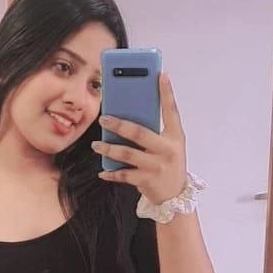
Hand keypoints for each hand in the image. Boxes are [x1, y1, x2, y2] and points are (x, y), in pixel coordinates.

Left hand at [92, 73, 187, 207]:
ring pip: (127, 154)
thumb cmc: (168, 163)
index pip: (172, 111)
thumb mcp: (169, 145)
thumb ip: (155, 130)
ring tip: (96, 145)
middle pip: (139, 133)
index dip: (167, 93)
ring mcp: (157, 166)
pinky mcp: (147, 181)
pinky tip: (102, 172)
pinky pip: (124, 175)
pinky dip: (111, 174)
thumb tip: (128, 113)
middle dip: (119, 125)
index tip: (161, 75)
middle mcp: (167, 150)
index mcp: (175, 136)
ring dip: (109, 149)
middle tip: (103, 118)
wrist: (176, 196)